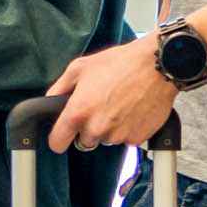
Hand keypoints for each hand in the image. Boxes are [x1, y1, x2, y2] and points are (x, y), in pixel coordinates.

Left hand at [43, 38, 186, 152]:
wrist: (156, 65)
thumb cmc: (120, 63)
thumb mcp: (81, 67)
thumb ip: (60, 87)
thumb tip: (51, 100)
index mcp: (79, 112)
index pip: (57, 143)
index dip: (59, 138)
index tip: (63, 134)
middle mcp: (97, 128)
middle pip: (84, 142)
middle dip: (89, 129)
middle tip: (100, 107)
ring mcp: (118, 135)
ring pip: (107, 140)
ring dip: (110, 128)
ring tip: (119, 104)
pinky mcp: (137, 138)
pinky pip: (127, 139)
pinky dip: (128, 128)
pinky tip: (132, 109)